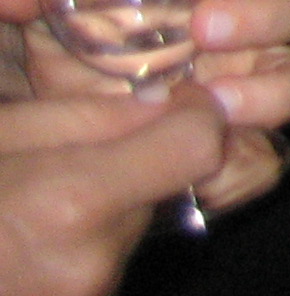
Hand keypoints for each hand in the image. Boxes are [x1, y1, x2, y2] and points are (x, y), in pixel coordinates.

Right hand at [0, 83, 229, 295]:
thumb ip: (76, 117)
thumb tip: (163, 94)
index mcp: (70, 204)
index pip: (200, 146)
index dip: (195, 112)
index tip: (172, 97)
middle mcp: (92, 262)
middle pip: (166, 183)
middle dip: (131, 156)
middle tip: (63, 151)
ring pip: (133, 221)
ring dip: (101, 199)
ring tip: (24, 198)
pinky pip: (103, 258)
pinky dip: (79, 236)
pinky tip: (22, 234)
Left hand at [1, 0, 289, 218]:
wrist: (45, 116)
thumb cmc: (61, 29)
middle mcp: (239, 17)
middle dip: (262, 13)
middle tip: (202, 28)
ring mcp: (243, 82)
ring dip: (271, 89)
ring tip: (213, 102)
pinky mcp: (233, 145)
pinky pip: (265, 158)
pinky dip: (245, 166)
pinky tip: (205, 172)